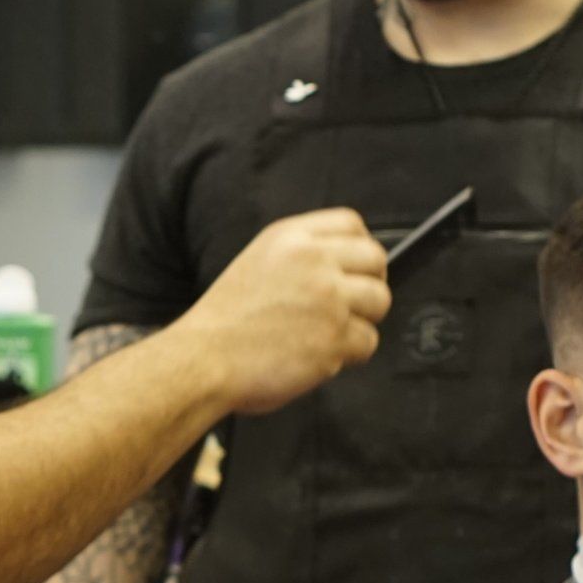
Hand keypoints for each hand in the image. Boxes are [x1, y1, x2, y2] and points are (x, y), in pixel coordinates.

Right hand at [190, 208, 389, 415]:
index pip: (352, 224)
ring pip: (379, 302)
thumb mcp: (259, 261)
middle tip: (352, 306)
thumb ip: (301, 254)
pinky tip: (319, 355)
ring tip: (330, 333)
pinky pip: (368, 342)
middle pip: (375, 261)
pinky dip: (350, 354)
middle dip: (369, 284)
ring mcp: (328, 300)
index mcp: (292, 239)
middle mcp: (314, 262)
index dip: (360, 248)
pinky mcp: (334, 339)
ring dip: (362, 321)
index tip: (356, 268)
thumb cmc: (226, 321)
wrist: (203, 358)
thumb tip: (347, 265)